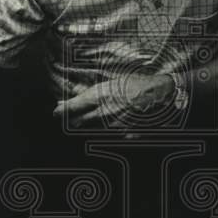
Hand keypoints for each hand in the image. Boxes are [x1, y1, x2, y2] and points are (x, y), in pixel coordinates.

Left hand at [53, 73, 174, 128]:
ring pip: (92, 130)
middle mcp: (104, 111)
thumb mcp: (113, 82)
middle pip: (78, 122)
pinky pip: (108, 135)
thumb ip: (93, 92)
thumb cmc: (138, 84)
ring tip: (94, 119)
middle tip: (71, 119)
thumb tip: (77, 96)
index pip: (73, 107)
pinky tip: (111, 125)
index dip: (62, 111)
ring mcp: (113, 124)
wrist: (161, 94)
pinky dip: (106, 131)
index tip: (56, 112)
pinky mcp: (124, 133)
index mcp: (100, 95)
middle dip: (72, 121)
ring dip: (89, 126)